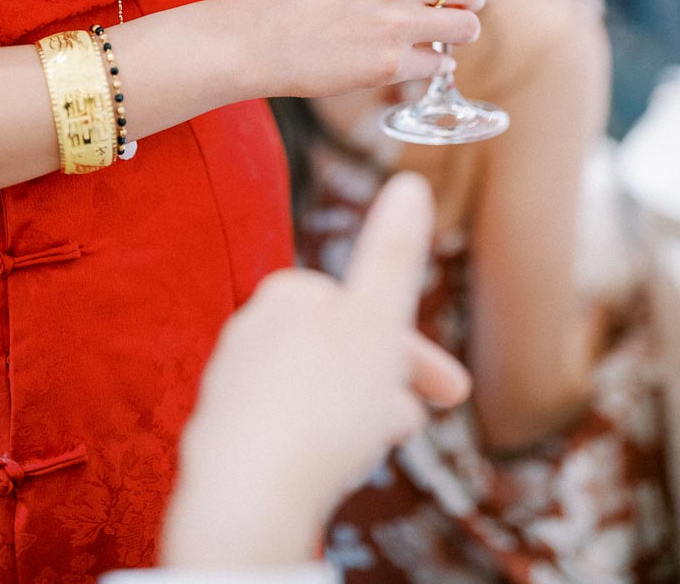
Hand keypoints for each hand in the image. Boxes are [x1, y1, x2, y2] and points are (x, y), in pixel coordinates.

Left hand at [162, 173, 470, 567]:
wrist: (247, 498)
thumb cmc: (322, 405)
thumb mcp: (377, 321)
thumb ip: (394, 253)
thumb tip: (409, 182)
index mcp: (290, 292)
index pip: (367, 309)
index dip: (418, 350)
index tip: (457, 392)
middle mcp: (252, 327)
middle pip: (342, 350)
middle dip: (387, 382)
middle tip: (419, 423)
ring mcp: (233, 381)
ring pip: (317, 388)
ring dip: (358, 410)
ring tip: (380, 447)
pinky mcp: (222, 433)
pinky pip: (287, 426)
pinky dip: (320, 437)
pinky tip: (333, 465)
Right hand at [239, 0, 486, 99]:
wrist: (258, 38)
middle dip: (472, 0)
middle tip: (461, 10)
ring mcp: (396, 24)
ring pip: (466, 27)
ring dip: (461, 33)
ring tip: (444, 36)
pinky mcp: (390, 64)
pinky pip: (440, 64)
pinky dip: (437, 64)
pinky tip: (425, 60)